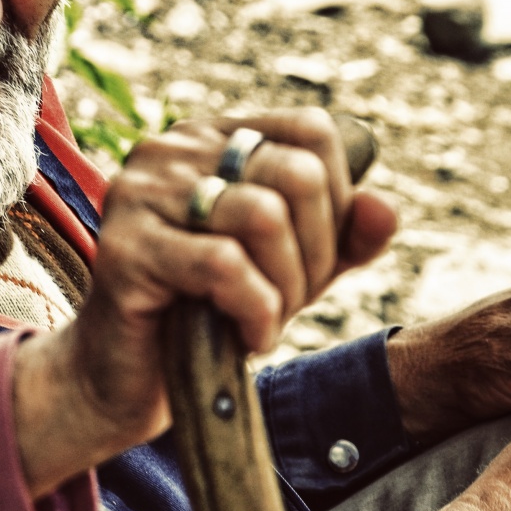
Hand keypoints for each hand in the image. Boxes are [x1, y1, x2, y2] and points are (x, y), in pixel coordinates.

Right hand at [12, 109, 398, 495]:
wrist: (128, 380)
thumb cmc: (212, 315)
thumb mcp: (295, 270)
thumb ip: (344, 237)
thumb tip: (386, 208)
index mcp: (212, 137)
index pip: (312, 131)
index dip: (337, 202)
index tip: (311, 260)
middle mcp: (171, 149)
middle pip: (297, 174)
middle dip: (315, 255)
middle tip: (287, 303)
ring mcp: (140, 193)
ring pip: (264, 216)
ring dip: (285, 287)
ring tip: (264, 319)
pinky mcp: (124, 248)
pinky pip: (224, 265)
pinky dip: (256, 312)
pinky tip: (245, 337)